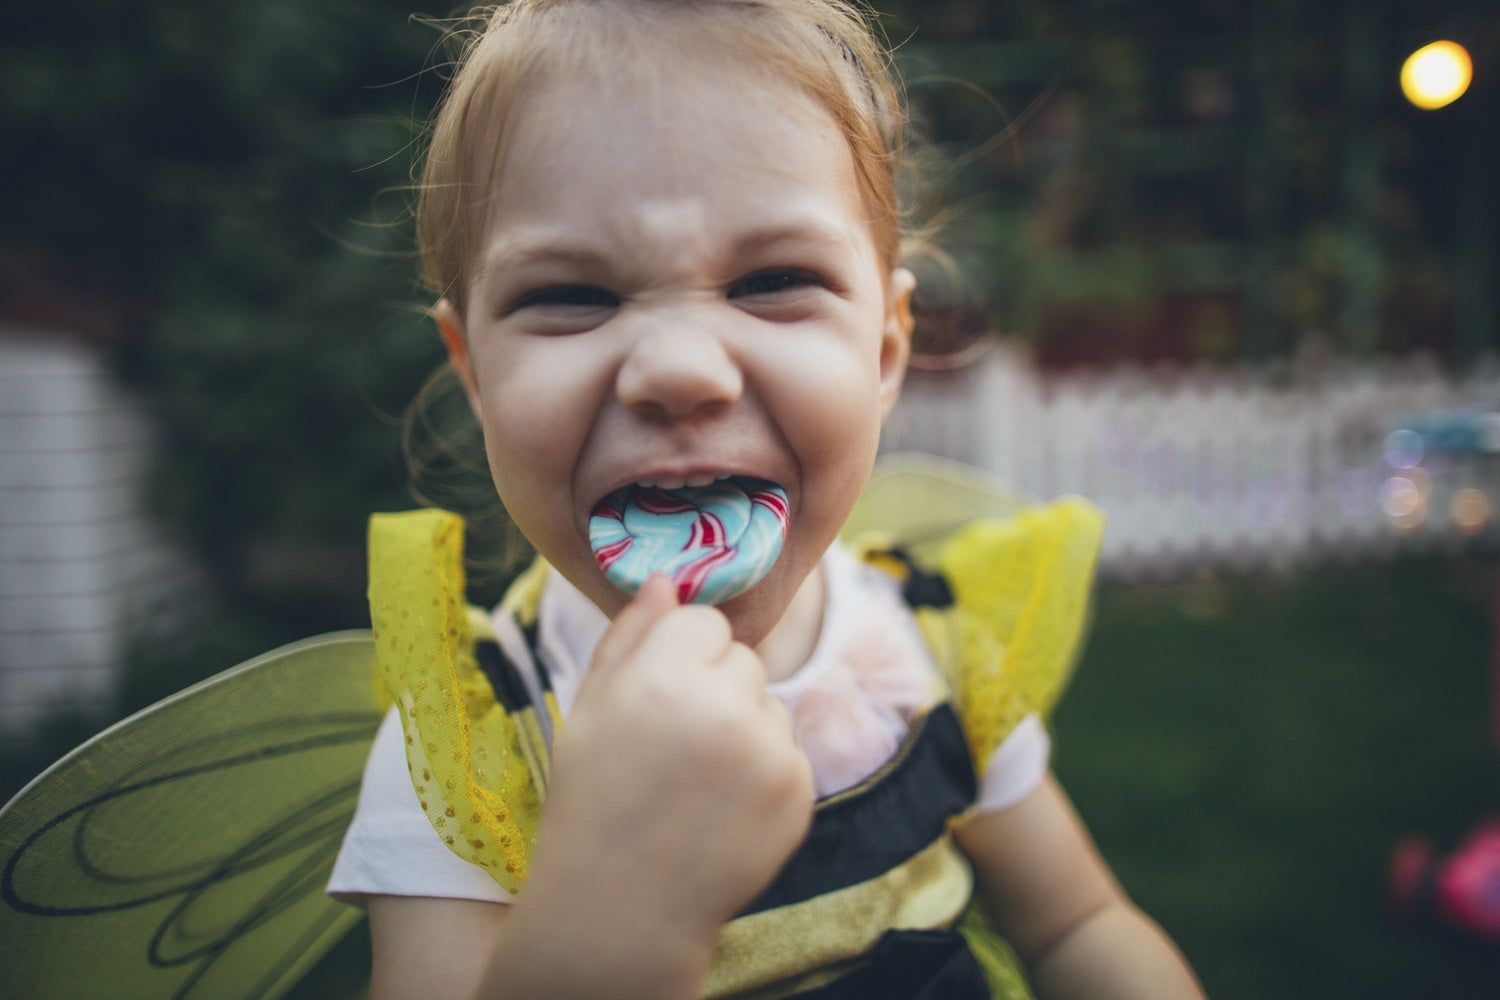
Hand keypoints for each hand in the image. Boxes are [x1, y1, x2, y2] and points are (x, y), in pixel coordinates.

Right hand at [521, 575, 813, 950]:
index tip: (655, 697)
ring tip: (695, 781)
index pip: (704, 621)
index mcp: (666, 677)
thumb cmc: (594, 798)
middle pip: (742, 659)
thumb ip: (630, 637)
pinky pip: (788, 752)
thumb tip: (665, 579)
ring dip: (743, 728)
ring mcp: (770, 753)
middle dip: (715, 688)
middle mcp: (726, 708)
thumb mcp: (590, 709)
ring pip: (769, 705)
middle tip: (672, 744)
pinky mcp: (799, 792)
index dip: (677, 657)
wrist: (624, 906)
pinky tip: (722, 807)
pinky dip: (764, 772)